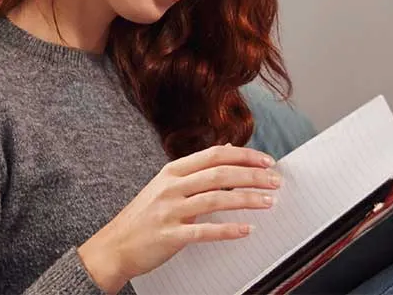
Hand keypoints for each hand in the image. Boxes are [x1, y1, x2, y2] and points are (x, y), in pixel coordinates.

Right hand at [79, 143, 280, 290]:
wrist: (116, 244)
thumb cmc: (146, 214)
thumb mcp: (167, 183)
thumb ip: (197, 167)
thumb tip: (226, 148)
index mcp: (173, 170)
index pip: (215, 155)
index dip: (244, 155)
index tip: (267, 160)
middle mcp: (172, 186)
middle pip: (220, 174)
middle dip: (252, 175)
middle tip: (276, 180)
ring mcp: (171, 210)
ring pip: (217, 199)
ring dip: (247, 200)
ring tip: (269, 201)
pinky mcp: (171, 235)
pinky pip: (205, 231)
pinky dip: (228, 230)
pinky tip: (247, 230)